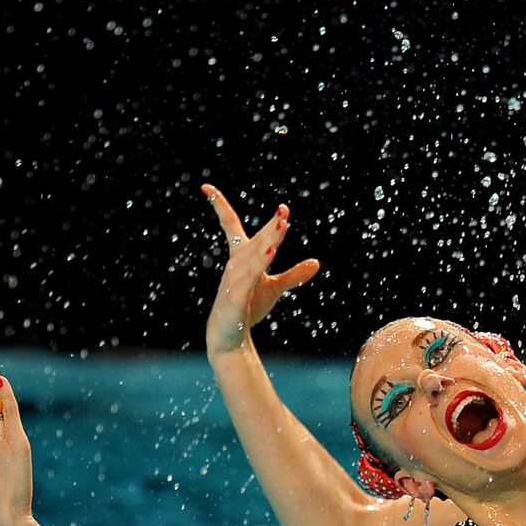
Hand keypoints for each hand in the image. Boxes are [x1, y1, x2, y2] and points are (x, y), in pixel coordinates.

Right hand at [202, 184, 320, 355]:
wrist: (230, 337)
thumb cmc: (249, 308)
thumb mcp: (274, 288)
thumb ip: (294, 275)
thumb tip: (316, 263)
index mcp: (240, 258)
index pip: (230, 226)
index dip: (221, 206)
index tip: (208, 187)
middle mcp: (235, 265)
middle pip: (253, 240)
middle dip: (270, 226)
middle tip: (284, 210)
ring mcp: (234, 280)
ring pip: (252, 256)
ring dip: (267, 241)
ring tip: (282, 225)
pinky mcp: (236, 296)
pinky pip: (249, 277)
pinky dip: (259, 264)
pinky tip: (270, 252)